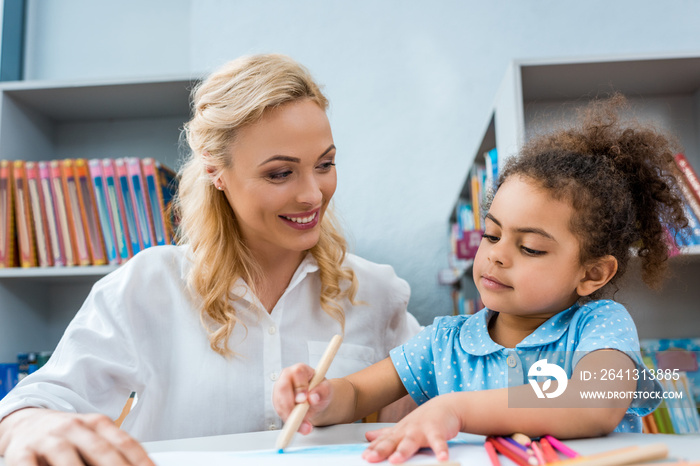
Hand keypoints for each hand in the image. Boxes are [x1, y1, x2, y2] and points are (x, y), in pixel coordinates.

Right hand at [0, 408, 153, 465]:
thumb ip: (111, 453)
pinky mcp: (21, 451)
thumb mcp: (92, 439)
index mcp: (97, 423)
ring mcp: (49, 439)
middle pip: (101, 450)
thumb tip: (142, 465)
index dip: (140, 460)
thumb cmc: (67, 437)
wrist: (25, 421)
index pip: (125, 443)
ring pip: (68, 459)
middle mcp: (75, 428)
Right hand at [272, 363, 332, 433]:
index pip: (297, 373)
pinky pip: (279, 411)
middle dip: (289, 405)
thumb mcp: (326, 390)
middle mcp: (287, 377)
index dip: (299, 387)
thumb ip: (321, 391)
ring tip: (305, 426)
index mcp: (300, 370)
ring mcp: (279, 388)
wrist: (315, 400)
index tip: (303, 400)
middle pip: (282, 388)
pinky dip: (289, 420)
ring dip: (290, 417)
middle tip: (301, 417)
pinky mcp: (277, 400)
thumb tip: (313, 397)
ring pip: (279, 402)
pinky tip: (299, 425)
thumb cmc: (320, 391)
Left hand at [362, 395, 460, 463]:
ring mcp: (422, 430)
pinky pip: (438, 441)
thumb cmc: (423, 420)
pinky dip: (440, 449)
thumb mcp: (402, 427)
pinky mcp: (438, 430)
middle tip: (370, 459)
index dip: (372, 449)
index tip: (363, 457)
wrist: (445, 406)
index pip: (383, 442)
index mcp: (398, 432)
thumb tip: (367, 436)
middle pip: (392, 442)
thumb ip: (385, 434)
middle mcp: (407, 430)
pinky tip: (442, 458)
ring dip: (403, 451)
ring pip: (411, 441)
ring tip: (395, 461)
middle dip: (381, 450)